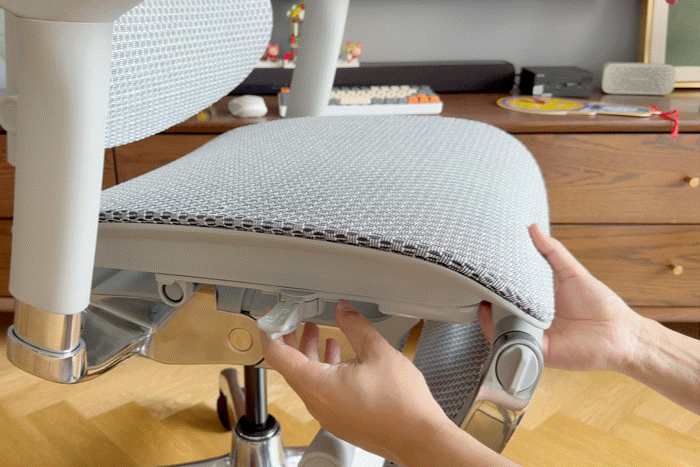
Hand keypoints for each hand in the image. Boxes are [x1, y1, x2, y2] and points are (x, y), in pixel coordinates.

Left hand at [260, 301, 451, 463]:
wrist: (419, 438)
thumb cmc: (401, 404)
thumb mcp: (378, 352)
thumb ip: (355, 327)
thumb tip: (344, 311)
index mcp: (318, 385)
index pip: (278, 356)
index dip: (272, 332)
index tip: (272, 319)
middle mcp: (316, 403)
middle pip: (291, 367)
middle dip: (292, 340)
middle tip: (295, 320)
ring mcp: (327, 415)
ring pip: (307, 380)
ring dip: (309, 355)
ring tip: (318, 334)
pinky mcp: (340, 420)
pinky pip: (321, 392)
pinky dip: (323, 371)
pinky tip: (340, 358)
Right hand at [480, 224, 642, 372]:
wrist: (621, 333)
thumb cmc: (601, 305)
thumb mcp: (572, 273)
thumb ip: (552, 252)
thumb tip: (533, 228)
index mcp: (538, 304)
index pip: (510, 295)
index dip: (496, 285)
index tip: (484, 271)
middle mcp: (533, 322)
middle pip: (502, 313)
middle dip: (487, 300)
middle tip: (477, 285)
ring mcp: (534, 338)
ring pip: (502, 330)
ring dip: (490, 317)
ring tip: (483, 299)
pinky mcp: (538, 352)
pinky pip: (514, 345)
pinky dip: (503, 335)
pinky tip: (496, 321)